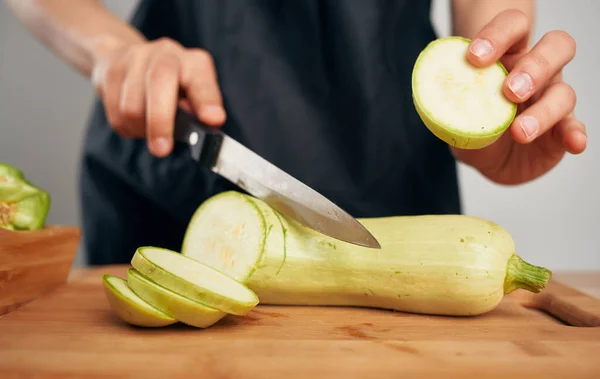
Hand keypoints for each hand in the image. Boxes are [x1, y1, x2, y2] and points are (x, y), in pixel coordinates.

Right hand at [91, 37, 225, 156]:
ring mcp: (135, 58)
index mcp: (194, 63)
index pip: (201, 78)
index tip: (213, 119)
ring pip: (132, 105)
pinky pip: (115, 112)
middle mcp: (166, 53)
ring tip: (148, 132)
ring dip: (140, 129)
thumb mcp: (193, 96)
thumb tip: (205, 136)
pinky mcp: (110, 71)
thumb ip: (200, 114)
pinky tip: (134, 123)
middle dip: (160, 121)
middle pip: (158, 81)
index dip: (207, 99)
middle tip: (162, 150)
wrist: (125, 56)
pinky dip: (125, 127)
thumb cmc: (170, 86)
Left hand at [451, 10, 586, 184]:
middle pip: (555, 47)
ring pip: (564, 92)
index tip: (474, 56)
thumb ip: (446, 105)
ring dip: (544, 111)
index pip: (513, 26)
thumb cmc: (472, 124)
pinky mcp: (562, 129)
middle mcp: (536, 71)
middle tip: (509, 91)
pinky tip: (572, 142)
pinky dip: (575, 134)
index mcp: (508, 55)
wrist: (486, 158)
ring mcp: (551, 99)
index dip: (497, 34)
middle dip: (534, 67)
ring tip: (519, 131)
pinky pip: (574, 127)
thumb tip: (433, 101)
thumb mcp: (453, 113)